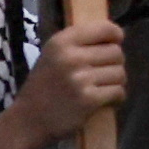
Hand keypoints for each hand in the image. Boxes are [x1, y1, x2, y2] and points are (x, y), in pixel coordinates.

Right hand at [10, 12, 131, 148]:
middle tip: (104, 73)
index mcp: (62, 41)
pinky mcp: (88, 100)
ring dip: (116, 82)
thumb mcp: (53, 55)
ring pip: (120, 73)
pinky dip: (117, 97)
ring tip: (103, 88)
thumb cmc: (44, 86)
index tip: (115, 42)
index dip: (115, 35)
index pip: (104, 29)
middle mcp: (71, 57)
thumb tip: (116, 35)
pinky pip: (118, 92)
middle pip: (116, 52)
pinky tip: (107, 100)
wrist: (28, 120)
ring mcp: (80, 79)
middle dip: (114, 63)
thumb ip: (80, 43)